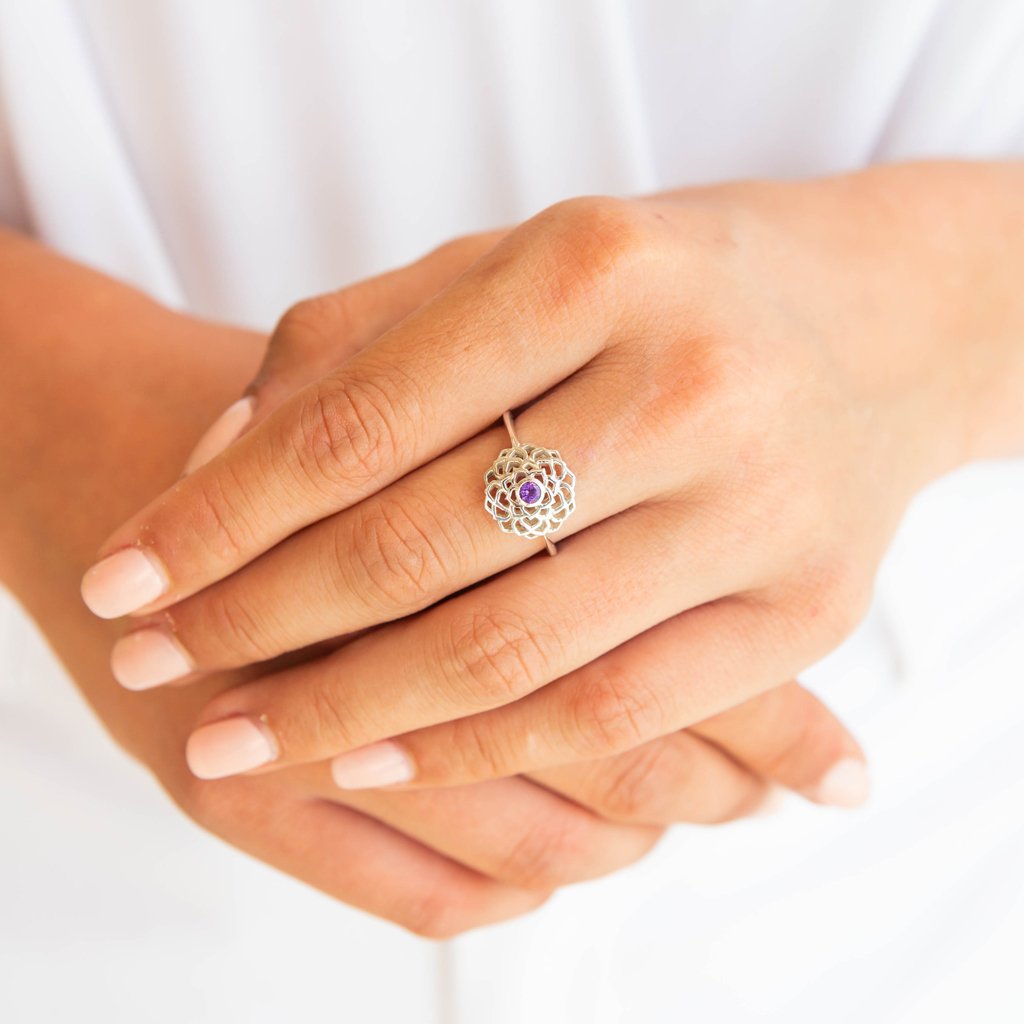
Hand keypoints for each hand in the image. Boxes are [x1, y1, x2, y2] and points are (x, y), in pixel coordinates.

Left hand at [84, 164, 1019, 790]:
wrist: (871, 322)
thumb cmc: (663, 288)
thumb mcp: (511, 265)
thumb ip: (358, 345)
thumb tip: (216, 467)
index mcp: (593, 266)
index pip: (358, 420)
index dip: (220, 516)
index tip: (124, 580)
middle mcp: (684, 383)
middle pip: (419, 546)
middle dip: (260, 625)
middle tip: (157, 670)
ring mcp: (757, 504)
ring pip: (509, 649)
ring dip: (345, 713)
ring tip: (233, 745)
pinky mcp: (807, 607)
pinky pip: (617, 711)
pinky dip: (485, 753)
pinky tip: (379, 762)